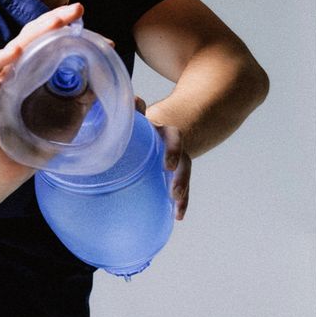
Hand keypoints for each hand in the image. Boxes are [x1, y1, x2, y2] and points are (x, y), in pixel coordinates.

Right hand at [0, 3, 83, 182]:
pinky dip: (0, 59)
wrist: (11, 172)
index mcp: (31, 71)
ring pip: (11, 49)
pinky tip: (16, 51)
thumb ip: (83, 95)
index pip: (44, 40)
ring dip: (32, 34)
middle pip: (30, 37)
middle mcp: (13, 72)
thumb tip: (105, 71)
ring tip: (54, 23)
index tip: (82, 15)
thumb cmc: (35, 143)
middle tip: (76, 10)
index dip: (61, 26)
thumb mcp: (69, 117)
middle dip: (52, 21)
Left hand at [141, 104, 190, 220]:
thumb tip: (131, 100)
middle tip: (174, 193)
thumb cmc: (151, 122)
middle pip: (184, 162)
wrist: (177, 122)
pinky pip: (179, 187)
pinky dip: (180, 201)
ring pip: (184, 176)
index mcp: (167, 132)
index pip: (175, 139)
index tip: (168, 166)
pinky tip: (177, 216)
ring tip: (177, 212)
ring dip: (182, 193)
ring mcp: (178, 162)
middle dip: (180, 178)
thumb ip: (137, 111)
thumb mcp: (144, 115)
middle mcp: (176, 148)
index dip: (173, 151)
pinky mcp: (176, 173)